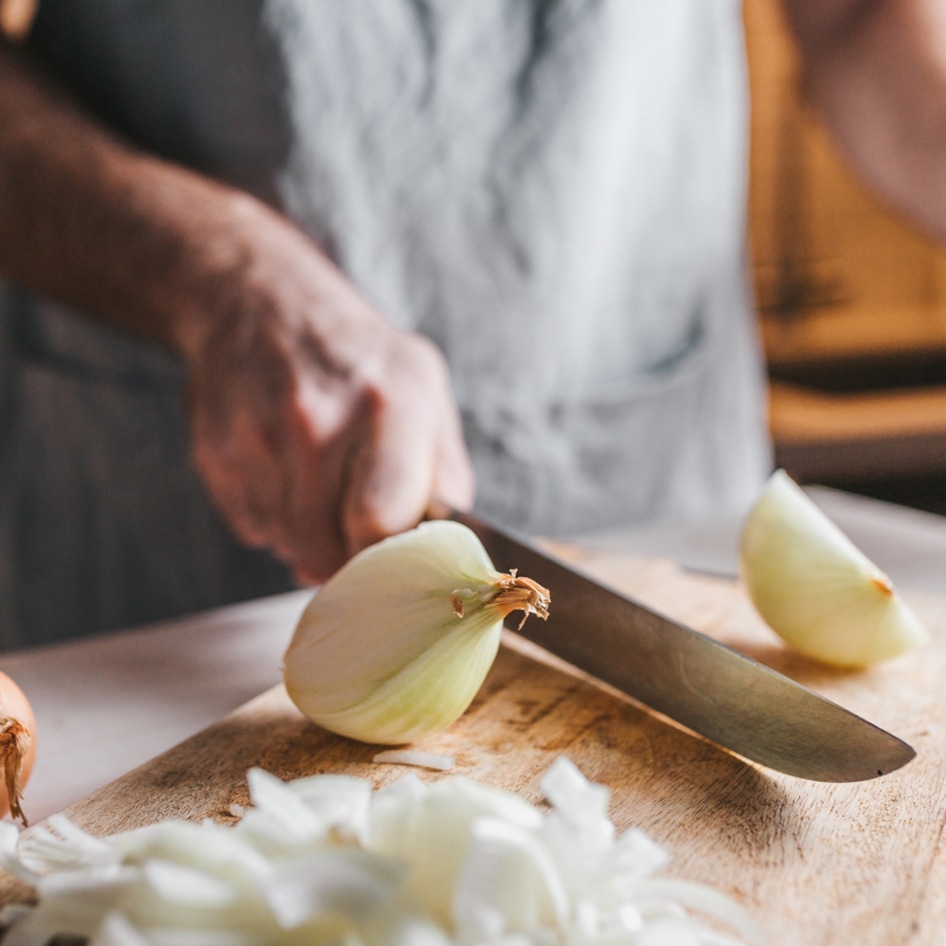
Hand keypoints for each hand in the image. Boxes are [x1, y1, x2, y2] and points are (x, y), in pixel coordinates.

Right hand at [186, 211, 474, 583]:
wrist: (261, 299)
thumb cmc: (359, 355)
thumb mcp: (425, 387)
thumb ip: (445, 469)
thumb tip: (451, 543)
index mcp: (388, 404)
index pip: (379, 522)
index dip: (386, 555)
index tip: (392, 555)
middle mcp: (318, 420)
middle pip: (324, 549)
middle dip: (345, 560)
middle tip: (355, 537)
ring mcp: (258, 436)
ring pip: (286, 545)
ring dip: (308, 539)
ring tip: (320, 490)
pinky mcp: (216, 452)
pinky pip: (251, 528)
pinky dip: (273, 521)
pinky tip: (285, 477)